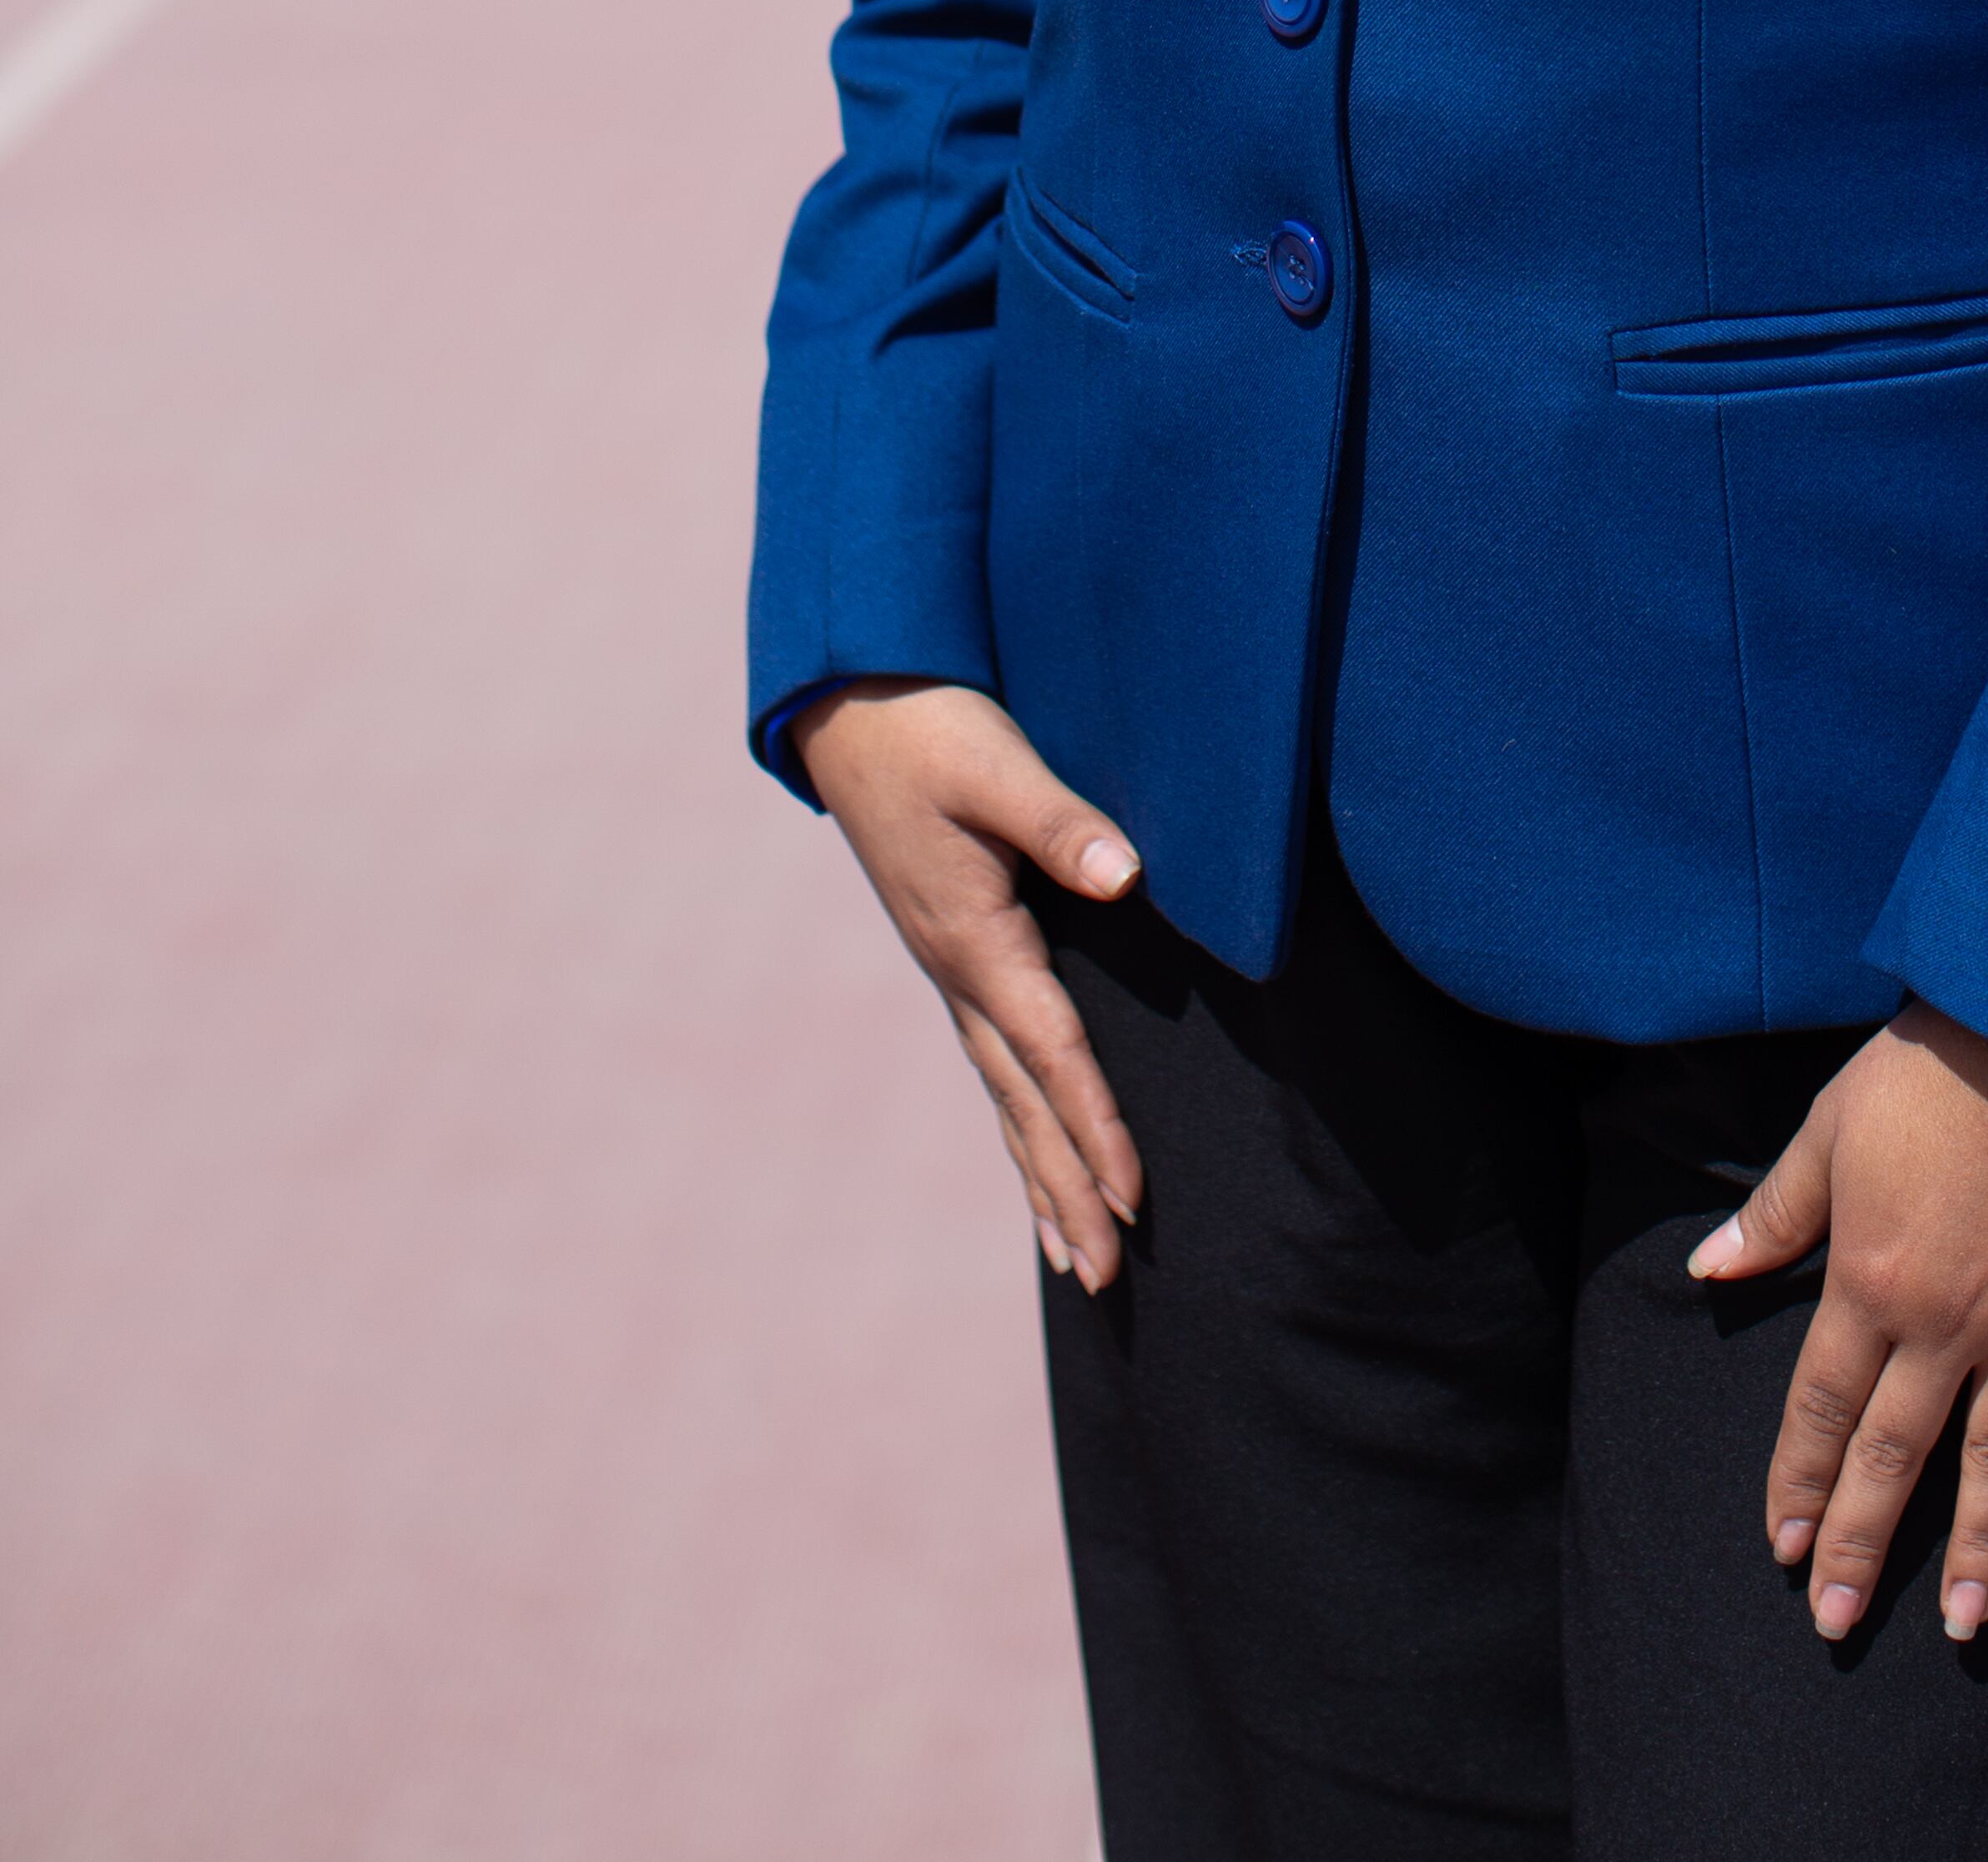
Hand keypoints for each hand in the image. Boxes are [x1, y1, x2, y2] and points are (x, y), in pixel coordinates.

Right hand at [793, 680, 1143, 1292]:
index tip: (1135, 1200)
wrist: (852, 707)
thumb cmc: (930, 728)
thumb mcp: (996, 766)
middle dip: (1067, 1189)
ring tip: (1077, 1262)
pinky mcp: (953, 952)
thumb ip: (1062, 822)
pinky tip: (1036, 1153)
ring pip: (1005, 1095)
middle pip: (1025, 1103)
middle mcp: (959, 972)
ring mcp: (950, 970)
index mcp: (975, 939)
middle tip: (1109, 1279)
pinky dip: (1021, 1119)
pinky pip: (994, 1060)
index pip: (1052, 1052)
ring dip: (1042, 1175)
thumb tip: (1126, 877)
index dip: (1096, 1126)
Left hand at [1690, 1003, 1987, 1643]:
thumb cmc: (1936, 1067)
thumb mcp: (1833, 1127)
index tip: (1786, 1549)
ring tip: (1962, 1627)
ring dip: (1980, 1553)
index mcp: (1871, 1279)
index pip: (1824, 1408)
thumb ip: (1777, 1212)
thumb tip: (1709, 1272)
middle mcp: (1947, 1323)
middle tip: (1838, 1623)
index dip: (1802, 1482)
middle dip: (1864, 1544)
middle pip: (1898, 1455)